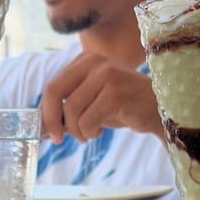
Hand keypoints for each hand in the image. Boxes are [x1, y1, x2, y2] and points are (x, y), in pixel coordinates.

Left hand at [40, 51, 163, 143]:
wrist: (158, 111)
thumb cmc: (122, 108)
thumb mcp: (91, 103)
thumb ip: (67, 110)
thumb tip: (41, 129)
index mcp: (85, 60)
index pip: (52, 86)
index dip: (45, 112)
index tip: (48, 132)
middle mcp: (94, 62)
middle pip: (54, 93)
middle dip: (52, 121)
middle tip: (58, 139)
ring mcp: (106, 74)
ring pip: (71, 110)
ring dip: (77, 131)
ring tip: (90, 133)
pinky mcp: (115, 92)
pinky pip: (87, 121)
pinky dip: (90, 132)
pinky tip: (100, 131)